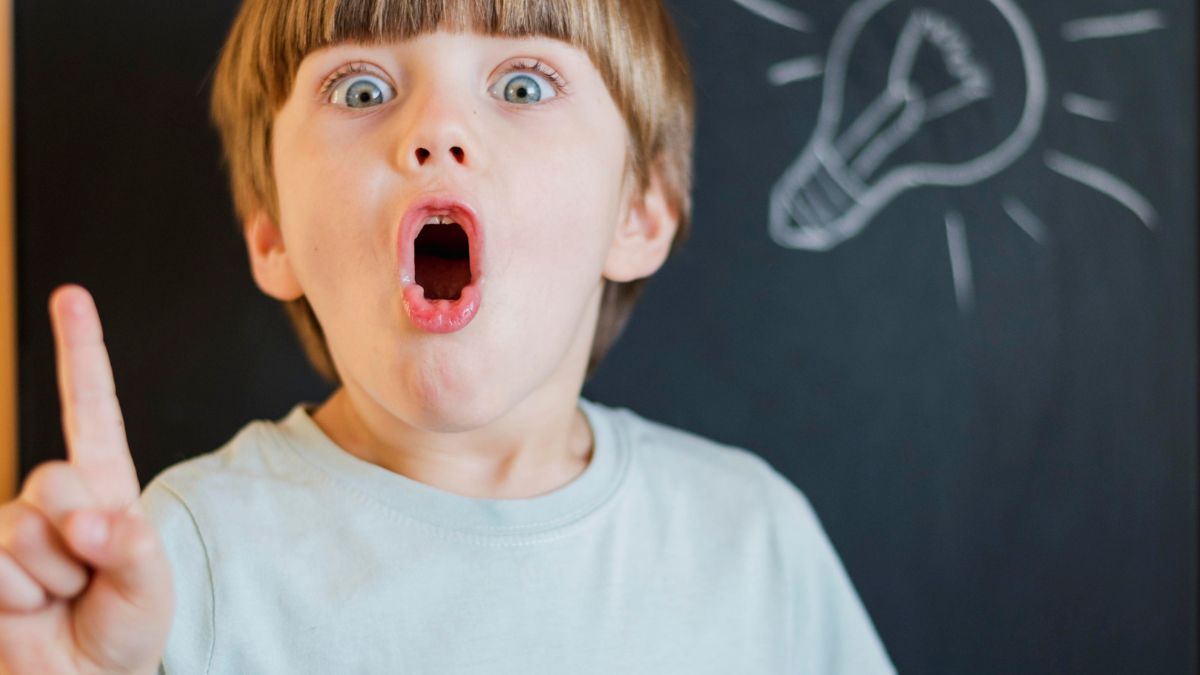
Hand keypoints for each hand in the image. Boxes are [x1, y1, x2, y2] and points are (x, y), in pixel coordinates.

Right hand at [0, 284, 172, 674]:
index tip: (70, 296)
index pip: (91, 408)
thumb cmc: (123, 627)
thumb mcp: (150, 586)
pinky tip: (26, 613)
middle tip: (87, 579)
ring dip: (46, 579)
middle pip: (55, 479)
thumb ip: (130, 548)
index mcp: (104, 485)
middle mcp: (52, 497)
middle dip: (77, 539)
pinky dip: (15, 600)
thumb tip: (84, 524)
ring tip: (59, 600)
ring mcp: (9, 529)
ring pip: (19, 530)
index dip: (79, 352)